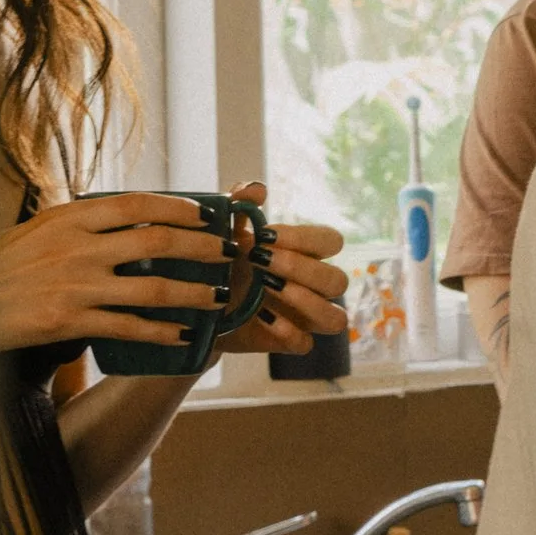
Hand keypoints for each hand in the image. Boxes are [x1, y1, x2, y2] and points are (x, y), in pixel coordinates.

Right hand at [0, 192, 230, 359]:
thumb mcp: (37, 229)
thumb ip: (80, 222)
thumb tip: (125, 215)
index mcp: (71, 216)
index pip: (138, 203)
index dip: (179, 207)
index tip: (205, 215)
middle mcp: (78, 246)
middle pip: (157, 240)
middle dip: (201, 246)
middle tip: (227, 253)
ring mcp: (76, 284)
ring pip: (152, 286)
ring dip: (192, 292)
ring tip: (216, 298)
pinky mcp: (70, 320)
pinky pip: (128, 326)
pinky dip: (160, 331)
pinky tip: (181, 334)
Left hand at [214, 183, 348, 354]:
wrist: (198, 302)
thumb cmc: (222, 260)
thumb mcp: (226, 230)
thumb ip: (240, 205)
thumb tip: (257, 189)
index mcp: (306, 255)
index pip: (331, 242)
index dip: (304, 239)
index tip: (265, 236)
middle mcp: (313, 287)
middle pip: (337, 280)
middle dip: (300, 269)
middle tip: (261, 262)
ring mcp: (304, 318)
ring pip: (334, 318)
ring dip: (305, 301)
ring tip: (269, 289)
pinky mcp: (287, 342)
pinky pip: (305, 344)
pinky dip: (287, 331)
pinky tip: (262, 317)